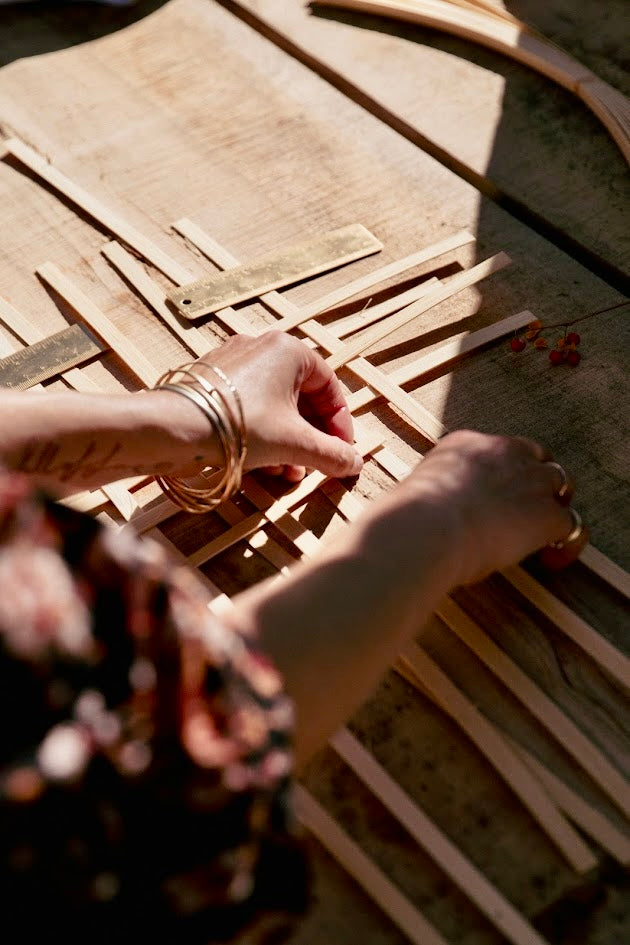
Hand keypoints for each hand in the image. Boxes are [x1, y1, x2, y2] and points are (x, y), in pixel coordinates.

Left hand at [193, 332, 363, 480]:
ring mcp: (232, 361)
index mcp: (289, 350)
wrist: (174, 428)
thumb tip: (354, 463)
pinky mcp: (210, 380)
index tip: (341, 452)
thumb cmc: (240, 426)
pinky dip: (261, 433)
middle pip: (300, 397)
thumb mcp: (294, 444)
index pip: (329, 387)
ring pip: (273, 404)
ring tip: (285, 473)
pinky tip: (260, 463)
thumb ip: (330, 453)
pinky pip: (248, 406)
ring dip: (286, 441)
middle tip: (313, 467)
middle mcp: (261, 346)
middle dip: (309, 438)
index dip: (340, 424)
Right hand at [394, 430, 587, 583]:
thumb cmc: (407, 519)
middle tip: (526, 509)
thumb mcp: (414, 492)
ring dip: (552, 505)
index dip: (501, 473)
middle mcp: (501, 452)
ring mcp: (529, 480)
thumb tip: (420, 516)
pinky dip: (565, 544)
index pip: (497, 449)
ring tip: (544, 533)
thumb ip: (429, 495)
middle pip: (535, 456)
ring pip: (560, 482)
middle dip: (534, 481)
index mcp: (465, 444)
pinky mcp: (546, 513)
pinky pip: (572, 525)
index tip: (493, 494)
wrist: (425, 526)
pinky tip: (550, 561)